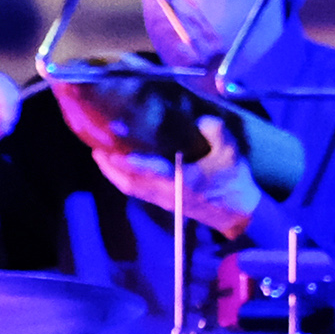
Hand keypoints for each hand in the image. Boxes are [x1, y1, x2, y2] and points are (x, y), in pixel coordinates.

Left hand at [62, 86, 266, 239]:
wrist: (238, 213)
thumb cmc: (233, 182)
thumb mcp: (231, 153)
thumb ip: (216, 133)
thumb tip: (202, 120)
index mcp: (183, 182)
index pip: (154, 173)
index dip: (134, 164)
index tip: (114, 154)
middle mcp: (167, 192)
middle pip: (131, 182)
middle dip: (111, 166)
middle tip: (96, 145)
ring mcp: (162, 199)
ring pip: (129, 187)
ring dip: (111, 171)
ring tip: (99, 151)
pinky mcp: (162, 200)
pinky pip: (135, 189)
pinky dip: (121, 176)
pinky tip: (115, 163)